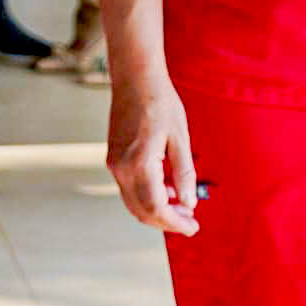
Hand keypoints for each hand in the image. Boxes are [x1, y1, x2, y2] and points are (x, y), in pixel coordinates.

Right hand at [107, 68, 202, 236]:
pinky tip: (167, 189)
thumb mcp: (180, 138)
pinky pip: (129, 189)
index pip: (156, 207)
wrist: (134, 78)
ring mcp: (113, 164)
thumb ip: (184, 173)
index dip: (175, 222)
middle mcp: (121, 168)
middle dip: (167, 221)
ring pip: (133, 203)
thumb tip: (189, 204)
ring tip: (182, 206)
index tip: (193, 227)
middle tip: (190, 221)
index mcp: (139, 163)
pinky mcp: (112, 159)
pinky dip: (147, 196)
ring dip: (157, 211)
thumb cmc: (161, 102)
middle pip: (142, 211)